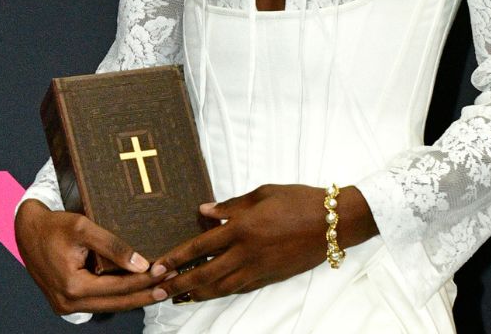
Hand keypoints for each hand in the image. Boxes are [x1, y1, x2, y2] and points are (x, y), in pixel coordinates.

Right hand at [13, 199, 168, 314]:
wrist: (26, 230)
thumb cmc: (53, 225)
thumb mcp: (83, 228)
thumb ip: (112, 246)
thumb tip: (140, 264)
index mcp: (72, 286)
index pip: (118, 287)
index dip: (144, 280)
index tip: (166, 270)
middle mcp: (68, 302)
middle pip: (117, 302)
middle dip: (145, 294)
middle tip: (170, 284)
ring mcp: (66, 306)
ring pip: (109, 305)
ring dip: (133, 297)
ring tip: (159, 287)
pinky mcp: (66, 302)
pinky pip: (98, 301)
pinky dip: (117, 295)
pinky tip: (136, 288)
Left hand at [156, 184, 375, 302]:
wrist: (333, 221)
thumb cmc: (298, 200)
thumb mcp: (262, 193)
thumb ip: (230, 205)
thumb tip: (203, 211)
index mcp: (242, 228)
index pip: (200, 246)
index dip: (177, 257)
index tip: (158, 266)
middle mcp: (247, 252)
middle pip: (205, 274)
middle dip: (178, 283)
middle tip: (158, 291)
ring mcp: (259, 268)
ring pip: (221, 287)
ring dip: (196, 292)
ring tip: (177, 296)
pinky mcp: (270, 277)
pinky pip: (239, 287)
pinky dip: (220, 291)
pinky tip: (209, 292)